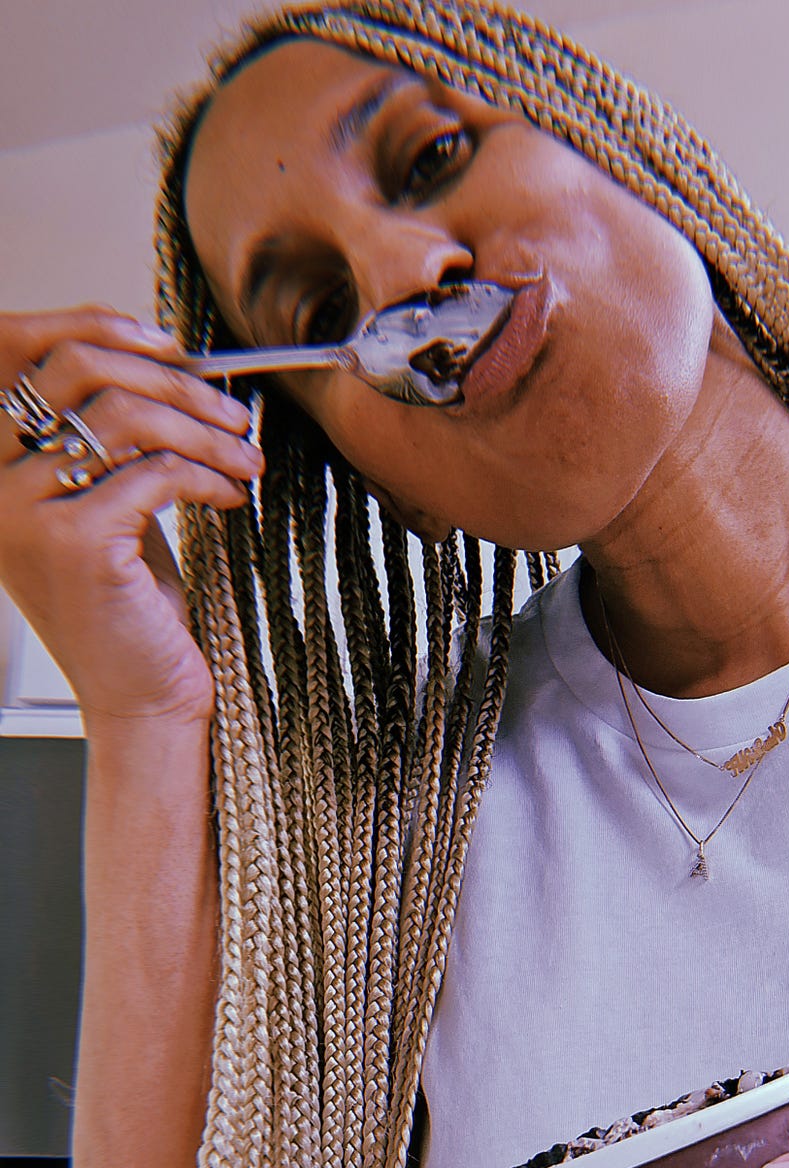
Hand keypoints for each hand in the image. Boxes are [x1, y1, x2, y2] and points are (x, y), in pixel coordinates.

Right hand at [0, 306, 264, 724]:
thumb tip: (163, 369)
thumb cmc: (131, 614)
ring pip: (124, 416)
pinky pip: (155, 472)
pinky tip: (233, 495)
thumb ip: (113, 446)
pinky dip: (207, 476)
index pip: (35, 357)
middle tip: (232, 410)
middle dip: (172, 380)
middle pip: (78, 371)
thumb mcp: (114, 512)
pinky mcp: (76, 541)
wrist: (140, 701)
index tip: (176, 348)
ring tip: (247, 455)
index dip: (106, 333)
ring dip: (203, 429)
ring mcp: (28, 512)